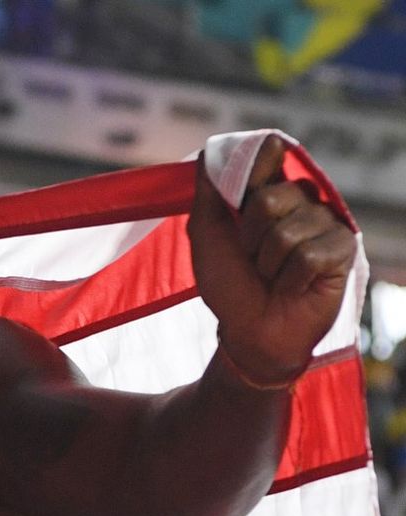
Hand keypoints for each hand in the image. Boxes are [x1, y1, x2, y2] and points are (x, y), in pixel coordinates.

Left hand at [187, 136, 356, 384]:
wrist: (250, 329)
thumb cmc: (229, 284)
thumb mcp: (207, 235)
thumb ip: (208, 193)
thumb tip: (207, 151)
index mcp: (267, 192)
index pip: (269, 154)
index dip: (255, 167)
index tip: (240, 193)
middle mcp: (299, 201)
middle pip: (270, 197)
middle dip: (248, 237)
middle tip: (250, 258)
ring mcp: (324, 223)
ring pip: (289, 230)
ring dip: (268, 263)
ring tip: (271, 275)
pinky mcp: (342, 248)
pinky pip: (310, 255)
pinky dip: (290, 278)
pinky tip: (293, 286)